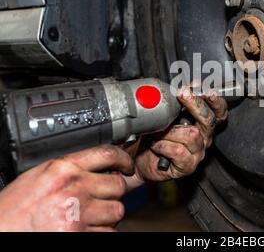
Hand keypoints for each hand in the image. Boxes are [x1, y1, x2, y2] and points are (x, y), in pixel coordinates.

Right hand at [0, 146, 133, 231]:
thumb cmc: (11, 211)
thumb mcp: (37, 178)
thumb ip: (67, 170)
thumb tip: (97, 170)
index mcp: (61, 168)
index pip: (106, 153)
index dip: (122, 160)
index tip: (126, 166)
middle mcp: (73, 187)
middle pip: (118, 185)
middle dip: (112, 194)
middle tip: (101, 200)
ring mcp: (79, 213)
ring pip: (116, 211)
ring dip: (107, 216)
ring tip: (88, 218)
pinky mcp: (81, 235)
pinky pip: (108, 232)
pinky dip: (101, 233)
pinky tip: (84, 231)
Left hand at [125, 87, 227, 188]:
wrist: (140, 158)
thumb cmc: (156, 135)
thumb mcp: (167, 114)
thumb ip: (177, 102)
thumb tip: (183, 86)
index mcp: (203, 124)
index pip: (219, 112)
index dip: (216, 101)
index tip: (207, 90)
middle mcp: (204, 138)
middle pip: (209, 120)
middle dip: (195, 104)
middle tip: (182, 93)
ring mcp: (197, 153)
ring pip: (191, 135)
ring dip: (170, 130)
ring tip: (157, 131)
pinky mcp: (188, 166)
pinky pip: (178, 151)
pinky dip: (163, 145)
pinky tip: (155, 144)